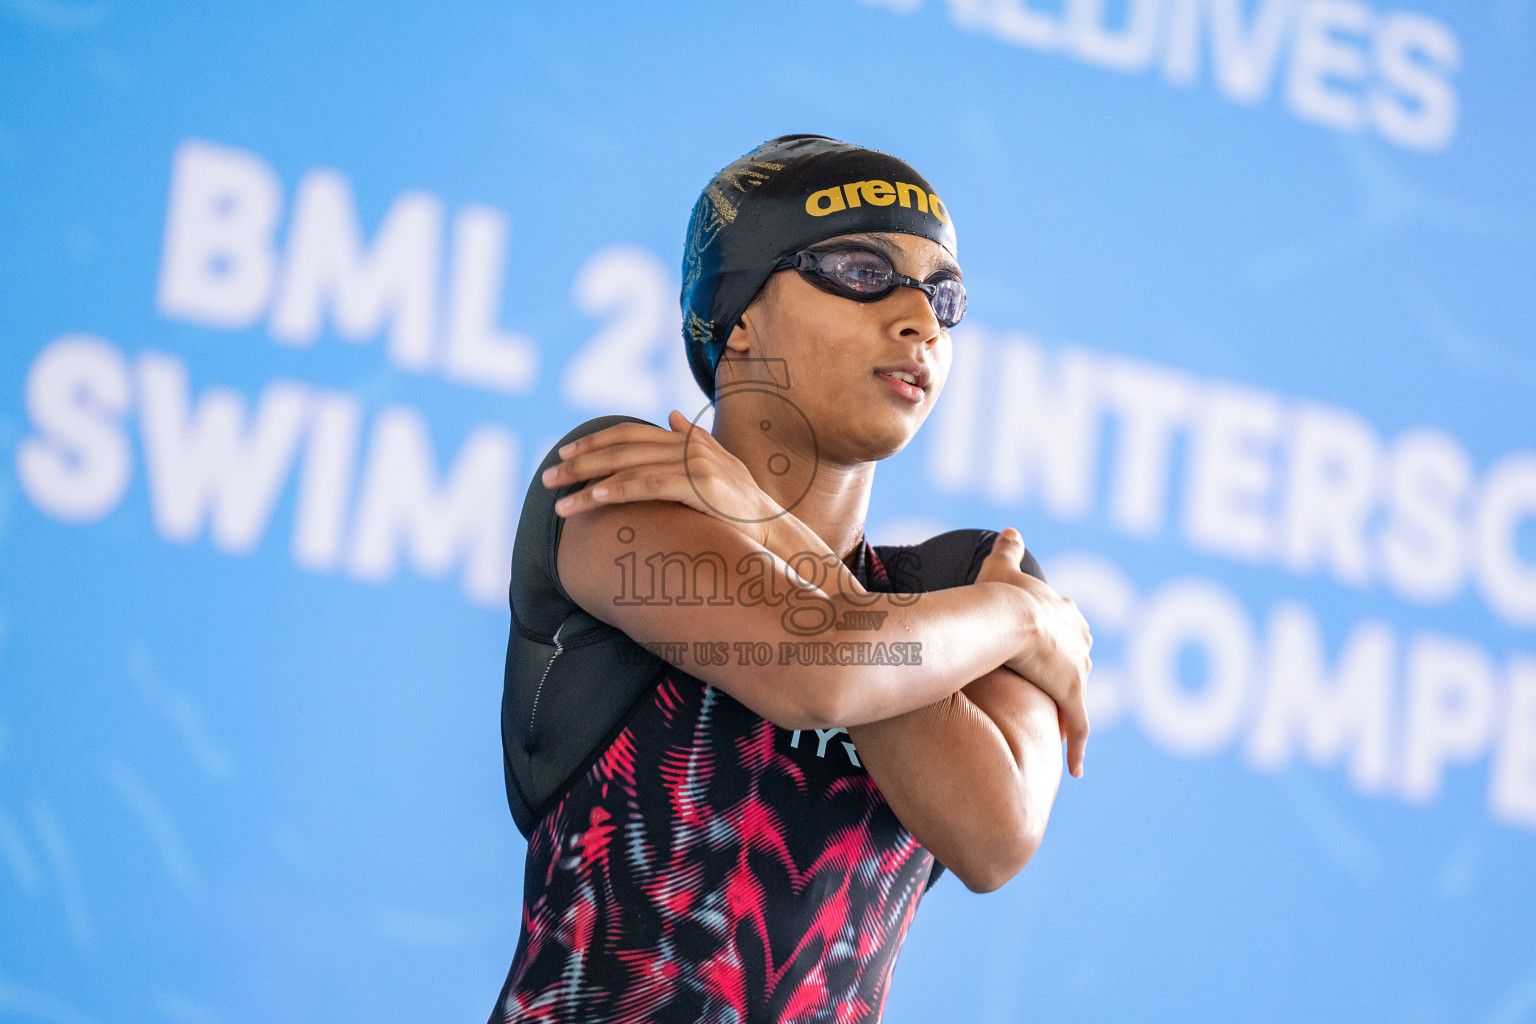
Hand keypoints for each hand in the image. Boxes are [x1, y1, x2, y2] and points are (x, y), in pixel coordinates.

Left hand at [542, 411, 782, 545]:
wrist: (774, 528)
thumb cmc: (743, 505)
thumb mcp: (719, 465)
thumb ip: (694, 439)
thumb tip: (672, 415)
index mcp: (688, 440)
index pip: (630, 434)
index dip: (595, 442)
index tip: (564, 456)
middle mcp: (689, 445)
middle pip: (622, 448)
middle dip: (580, 462)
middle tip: (548, 477)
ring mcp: (695, 463)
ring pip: (628, 468)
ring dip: (588, 484)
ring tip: (559, 502)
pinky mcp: (700, 485)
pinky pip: (649, 485)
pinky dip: (618, 489)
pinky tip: (595, 497)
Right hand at [976, 528, 1092, 777]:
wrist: (1008, 617)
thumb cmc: (1001, 592)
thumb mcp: (1003, 566)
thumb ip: (1008, 548)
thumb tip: (1011, 529)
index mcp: (1064, 613)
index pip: (1070, 627)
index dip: (1062, 638)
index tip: (1054, 647)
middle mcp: (1078, 641)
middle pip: (1081, 660)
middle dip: (1072, 672)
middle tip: (1057, 686)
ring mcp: (1077, 670)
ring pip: (1079, 694)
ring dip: (1071, 709)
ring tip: (1058, 725)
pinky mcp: (1072, 696)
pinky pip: (1076, 729)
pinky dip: (1076, 748)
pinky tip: (1075, 769)